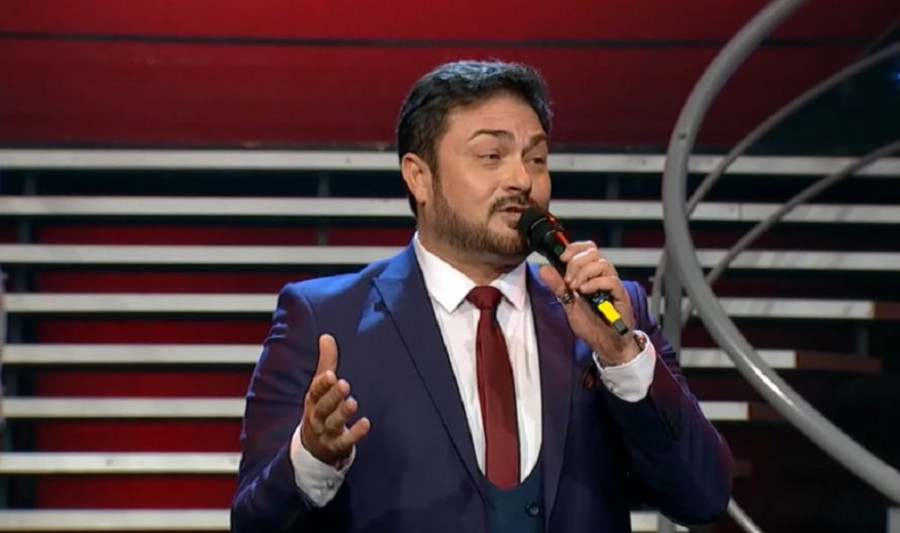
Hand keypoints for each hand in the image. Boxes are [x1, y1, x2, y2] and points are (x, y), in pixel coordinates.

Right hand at [300, 334, 370, 466]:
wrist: (312, 447)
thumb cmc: (320, 409)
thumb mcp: (320, 387)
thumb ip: (327, 363)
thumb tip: (326, 336)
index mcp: (312, 401)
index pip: (315, 391)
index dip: (322, 384)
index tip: (330, 375)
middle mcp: (317, 417)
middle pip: (323, 407)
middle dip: (333, 396)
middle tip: (344, 384)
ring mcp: (326, 433)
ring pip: (333, 423)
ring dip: (343, 413)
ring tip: (353, 403)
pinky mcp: (337, 446)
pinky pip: (345, 441)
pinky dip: (355, 434)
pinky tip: (366, 424)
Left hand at [538, 241, 638, 365]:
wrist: (605, 344)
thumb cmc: (591, 324)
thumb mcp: (568, 304)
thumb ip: (558, 287)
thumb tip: (544, 269)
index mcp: (592, 274)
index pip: (587, 249)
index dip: (574, 248)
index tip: (561, 257)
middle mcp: (604, 276)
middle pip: (594, 253)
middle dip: (576, 262)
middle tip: (567, 279)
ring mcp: (613, 286)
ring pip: (602, 264)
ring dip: (584, 272)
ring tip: (575, 288)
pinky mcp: (621, 296)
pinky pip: (611, 281)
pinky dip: (595, 283)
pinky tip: (584, 291)